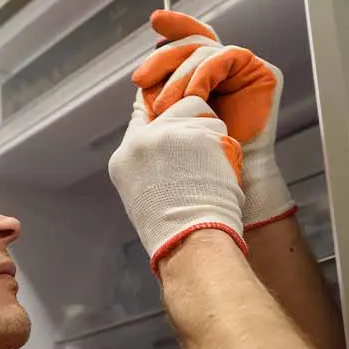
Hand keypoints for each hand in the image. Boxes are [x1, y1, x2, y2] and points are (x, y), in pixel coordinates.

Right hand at [108, 92, 246, 271]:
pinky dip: (224, 145)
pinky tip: (219, 168)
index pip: (139, 115)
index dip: (158, 113)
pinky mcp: (196, 135)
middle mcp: (141, 140)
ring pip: (198, 112)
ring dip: (208, 133)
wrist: (189, 239)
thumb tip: (162, 143)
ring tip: (208, 167)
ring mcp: (169, 135)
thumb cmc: (169, 227)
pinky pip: (218, 127)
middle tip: (199, 154)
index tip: (171, 117)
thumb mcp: (140, 192)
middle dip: (190, 124)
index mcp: (124, 157)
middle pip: (173, 108)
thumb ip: (145, 162)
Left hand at [131, 10, 295, 228]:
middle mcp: (223, 72)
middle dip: (163, 58)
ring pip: (203, 52)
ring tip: (164, 106)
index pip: (187, 43)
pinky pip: (226, 57)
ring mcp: (243, 71)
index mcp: (201, 79)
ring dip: (178, 78)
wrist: (219, 187)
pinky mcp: (261, 74)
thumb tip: (140, 80)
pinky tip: (192, 95)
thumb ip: (155, 98)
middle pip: (192, 44)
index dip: (173, 27)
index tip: (155, 20)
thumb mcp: (162, 124)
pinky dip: (203, 73)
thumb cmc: (190, 163)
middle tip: (140, 79)